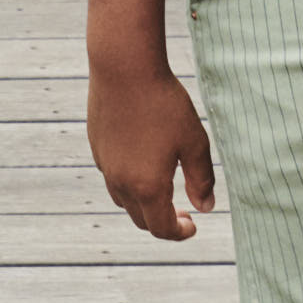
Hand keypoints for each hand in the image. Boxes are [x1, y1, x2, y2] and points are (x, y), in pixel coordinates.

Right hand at [88, 60, 216, 239]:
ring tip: (162, 186)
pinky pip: (113, 177)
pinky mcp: (96, 147)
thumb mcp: (194, 142)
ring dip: (143, 203)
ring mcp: (105, 165)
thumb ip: (201, 180)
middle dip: (163, 221)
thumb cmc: (164, 104)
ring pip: (123, 200)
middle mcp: (121, 182)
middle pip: (141, 220)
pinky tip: (144, 158)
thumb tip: (206, 207)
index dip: (180, 233)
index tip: (193, 224)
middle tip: (183, 211)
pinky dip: (129, 182)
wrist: (124, 68)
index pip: (162, 229)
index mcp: (148, 187)